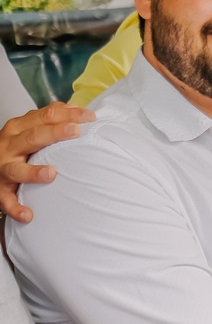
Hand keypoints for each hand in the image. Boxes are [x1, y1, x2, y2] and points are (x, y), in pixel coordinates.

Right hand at [0, 103, 95, 221]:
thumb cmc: (18, 148)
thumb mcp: (29, 128)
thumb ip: (50, 118)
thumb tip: (75, 109)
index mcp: (19, 128)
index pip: (45, 116)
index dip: (68, 115)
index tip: (90, 118)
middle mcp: (9, 145)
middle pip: (32, 137)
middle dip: (53, 133)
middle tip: (75, 132)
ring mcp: (3, 168)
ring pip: (16, 169)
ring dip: (33, 172)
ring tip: (51, 174)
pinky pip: (6, 199)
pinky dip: (15, 207)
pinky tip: (28, 214)